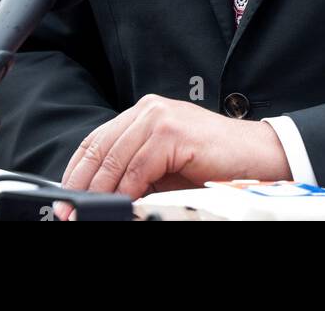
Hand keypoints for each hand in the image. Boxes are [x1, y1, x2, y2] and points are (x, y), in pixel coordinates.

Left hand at [55, 95, 291, 218]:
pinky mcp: (172, 131)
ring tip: (94, 214)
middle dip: (82, 187)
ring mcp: (160, 117)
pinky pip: (137, 169)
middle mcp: (148, 108)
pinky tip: (124, 207)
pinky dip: (126, 193)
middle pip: (100, 150)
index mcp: (143, 112)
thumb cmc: (213, 165)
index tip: (65, 200)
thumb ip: (132, 175)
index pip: (95, 141)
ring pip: (114, 161)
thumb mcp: (163, 168)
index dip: (76, 173)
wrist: (259, 156)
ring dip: (101, 194)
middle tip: (72, 214)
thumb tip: (97, 200)